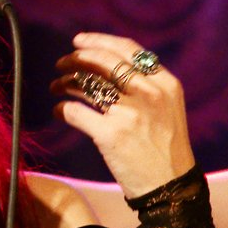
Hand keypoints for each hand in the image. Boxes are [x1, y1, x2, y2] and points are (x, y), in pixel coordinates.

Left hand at [50, 32, 195, 198]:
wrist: (170, 187)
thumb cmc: (165, 147)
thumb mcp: (168, 107)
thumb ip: (146, 84)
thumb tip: (106, 62)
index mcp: (165, 84)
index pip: (128, 49)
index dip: (99, 41)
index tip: (79, 41)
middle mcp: (149, 94)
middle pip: (102, 62)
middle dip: (76, 58)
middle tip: (61, 64)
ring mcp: (129, 114)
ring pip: (85, 83)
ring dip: (64, 82)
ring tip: (57, 87)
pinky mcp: (110, 135)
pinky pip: (74, 111)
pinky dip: (61, 108)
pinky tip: (58, 110)